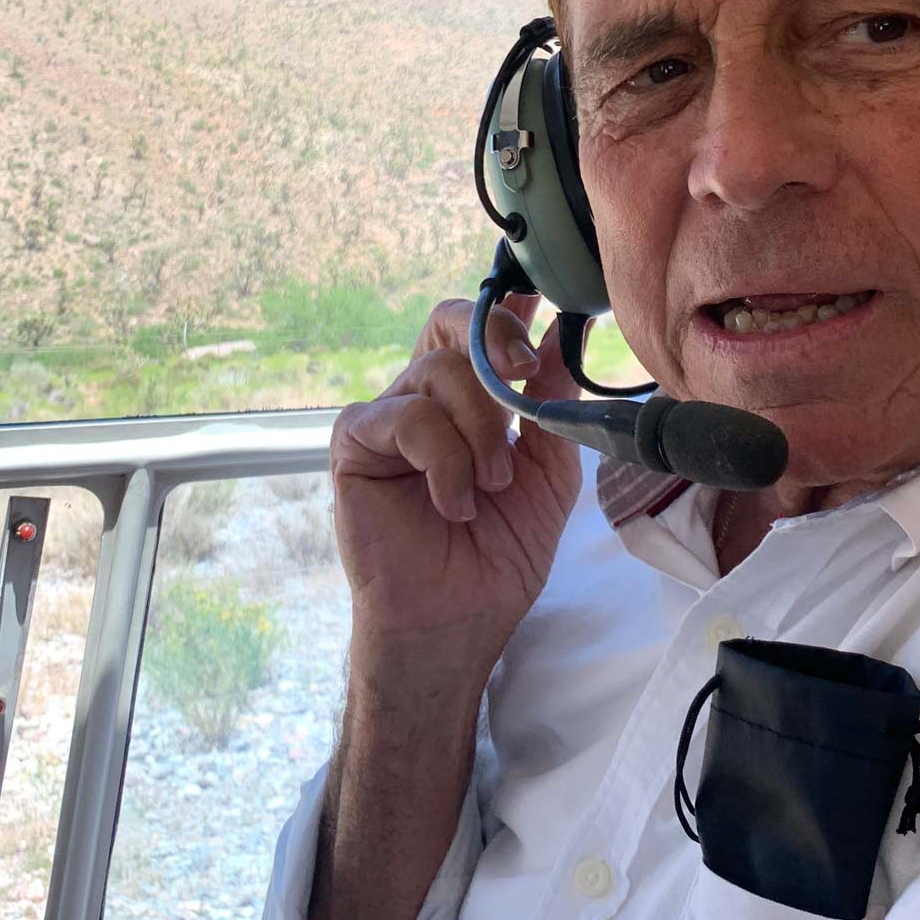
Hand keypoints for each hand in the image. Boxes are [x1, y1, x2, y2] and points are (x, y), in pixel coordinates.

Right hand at [329, 293, 584, 680]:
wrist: (458, 620)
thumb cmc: (498, 552)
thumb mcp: (548, 473)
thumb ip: (551, 405)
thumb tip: (563, 335)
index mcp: (474, 396)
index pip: (484, 325)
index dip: (512, 302)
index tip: (549, 299)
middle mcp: (428, 395)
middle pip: (452, 320)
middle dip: (496, 334)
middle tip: (526, 370)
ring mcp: (390, 416)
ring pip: (439, 370)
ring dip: (480, 428)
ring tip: (492, 486)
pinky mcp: (356, 445)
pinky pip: (405, 417)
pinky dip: (443, 458)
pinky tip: (454, 503)